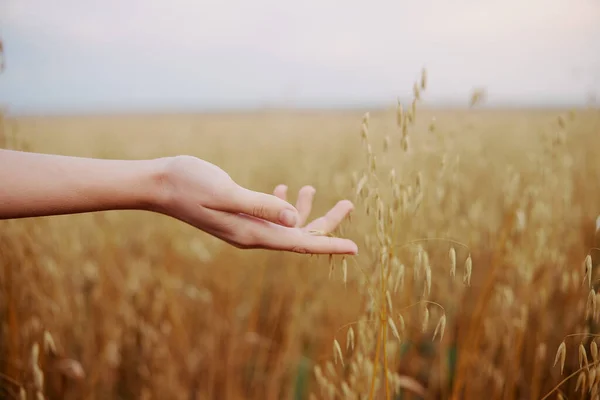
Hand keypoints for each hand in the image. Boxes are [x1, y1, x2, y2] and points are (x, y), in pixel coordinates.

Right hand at [156, 156, 357, 254]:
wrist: (160, 184)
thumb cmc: (190, 184)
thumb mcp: (227, 193)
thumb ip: (261, 205)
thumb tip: (294, 219)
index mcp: (252, 233)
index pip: (298, 242)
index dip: (328, 244)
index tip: (354, 248)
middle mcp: (251, 234)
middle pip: (298, 234)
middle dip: (325, 222)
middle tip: (349, 204)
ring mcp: (245, 225)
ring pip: (285, 223)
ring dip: (303, 209)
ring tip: (311, 187)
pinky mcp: (238, 214)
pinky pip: (268, 214)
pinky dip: (281, 202)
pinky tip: (286, 188)